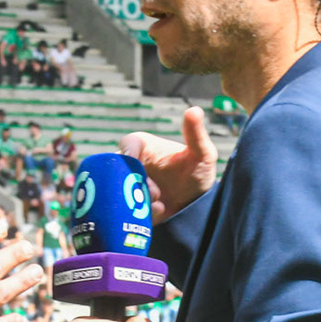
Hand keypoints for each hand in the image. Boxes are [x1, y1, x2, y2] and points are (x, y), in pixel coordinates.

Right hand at [119, 107, 216, 222]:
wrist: (196, 205)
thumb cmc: (198, 172)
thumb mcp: (202, 153)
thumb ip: (196, 134)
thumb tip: (195, 110)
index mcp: (143, 147)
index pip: (128, 144)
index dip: (128, 151)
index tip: (134, 160)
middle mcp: (131, 165)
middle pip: (119, 170)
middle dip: (133, 180)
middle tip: (155, 191)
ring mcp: (128, 185)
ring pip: (118, 190)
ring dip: (135, 197)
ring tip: (159, 203)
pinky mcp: (128, 205)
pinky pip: (123, 208)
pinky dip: (137, 210)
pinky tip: (159, 211)